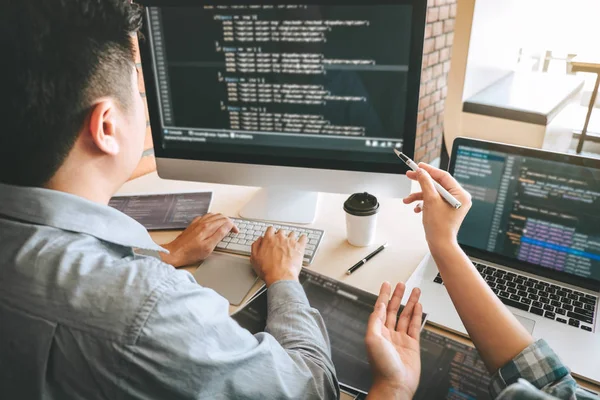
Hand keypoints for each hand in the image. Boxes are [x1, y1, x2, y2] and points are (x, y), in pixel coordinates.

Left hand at [161, 213, 238, 267]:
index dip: (233, 226)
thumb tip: (227, 226)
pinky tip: (212, 224)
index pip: (225, 221)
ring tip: (225, 226)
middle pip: (220, 216)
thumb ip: (219, 235)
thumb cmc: (190, 253)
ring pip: (213, 215)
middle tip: (232, 229)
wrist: (175, 252)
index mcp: (208, 227)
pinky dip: (212, 218)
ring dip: (221, 219)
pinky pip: (205, 217)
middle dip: (229, 222)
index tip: (235, 232)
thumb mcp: (208, 247)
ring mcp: (197, 222)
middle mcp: (203, 222)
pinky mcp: (193, 225)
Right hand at [250, 226, 306, 286]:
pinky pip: (303, 238)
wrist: (280, 276)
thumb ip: (256, 246)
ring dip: (291, 237)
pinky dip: (303, 238)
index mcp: (269, 239)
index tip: (272, 235)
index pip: (270, 229)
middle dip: (281, 236)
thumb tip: (259, 240)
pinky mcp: (299, 247)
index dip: (271, 233)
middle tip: (280, 242)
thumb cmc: (267, 269)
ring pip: (292, 234)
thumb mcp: (254, 258)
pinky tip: (302, 240)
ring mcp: (290, 242)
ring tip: (290, 243)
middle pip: (281, 231)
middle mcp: (280, 238)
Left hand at [366, 283, 421, 399]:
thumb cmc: (381, 366)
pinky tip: (418, 306)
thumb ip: (375, 320)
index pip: (380, 308)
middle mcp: (388, 334)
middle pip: (393, 309)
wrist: (395, 384)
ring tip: (414, 291)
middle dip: (397, 296)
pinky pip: (414, 326)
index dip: (383, 295)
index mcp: (376, 331)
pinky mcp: (412, 345)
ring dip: (409, 303)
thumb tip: (379, 306)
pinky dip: (417, 315)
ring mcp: (400, 339)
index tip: (386, 285)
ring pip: (405, 316)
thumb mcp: (372, 339)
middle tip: (401, 284)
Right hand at [403, 163, 471, 248]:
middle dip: (421, 182)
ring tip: (408, 199)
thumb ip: (425, 183)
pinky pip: (433, 201)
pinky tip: (417, 208)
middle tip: (410, 175)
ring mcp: (452, 205)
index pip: (444, 176)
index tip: (418, 166)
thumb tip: (421, 172)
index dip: (429, 170)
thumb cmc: (440, 227)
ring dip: (419, 195)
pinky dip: (423, 203)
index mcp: (460, 194)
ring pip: (433, 193)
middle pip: (437, 184)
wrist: (440, 244)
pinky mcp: (445, 210)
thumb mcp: (430, 200)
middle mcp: (458, 198)